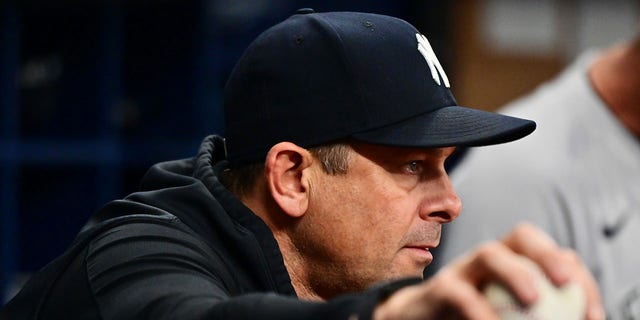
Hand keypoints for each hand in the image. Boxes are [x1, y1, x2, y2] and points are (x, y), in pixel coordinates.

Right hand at [372, 223, 604, 319]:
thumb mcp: (509, 314)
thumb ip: (540, 312)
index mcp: (512, 261)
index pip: (550, 252)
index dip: (576, 275)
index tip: (594, 315)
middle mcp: (487, 258)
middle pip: (521, 236)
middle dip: (548, 254)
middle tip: (566, 285)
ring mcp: (461, 269)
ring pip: (488, 253)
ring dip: (515, 273)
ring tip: (533, 300)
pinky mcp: (438, 288)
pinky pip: (460, 293)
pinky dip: (479, 310)